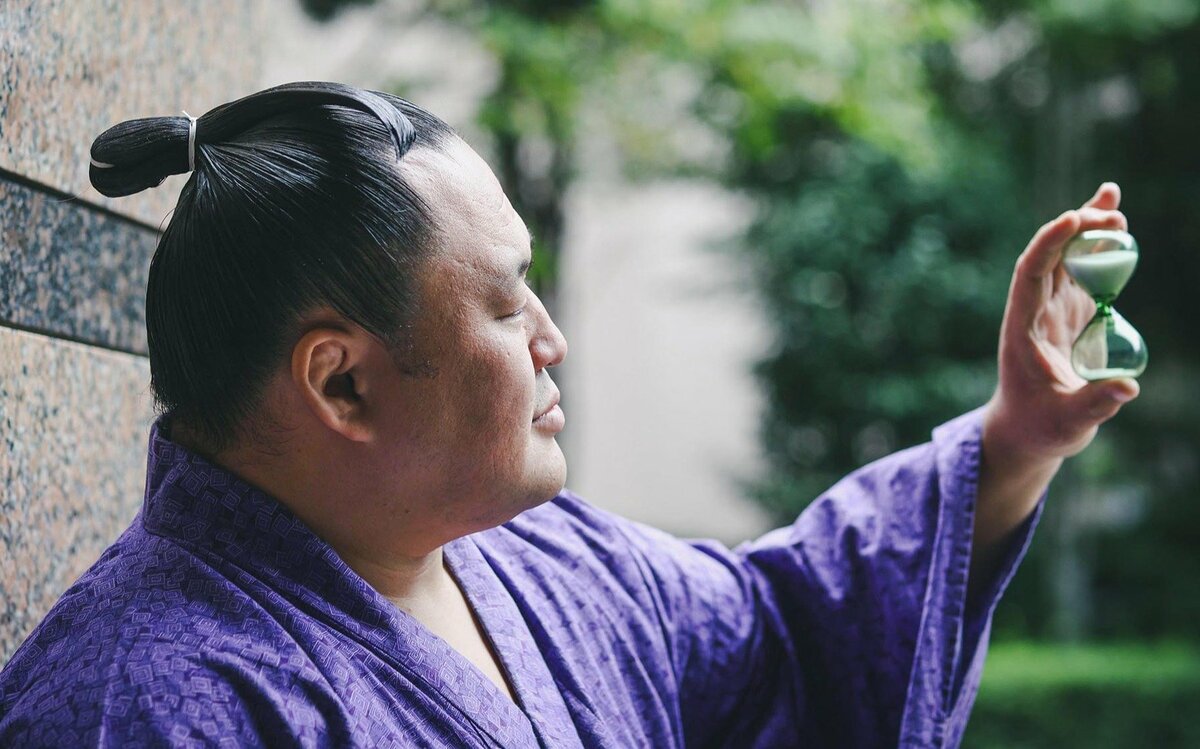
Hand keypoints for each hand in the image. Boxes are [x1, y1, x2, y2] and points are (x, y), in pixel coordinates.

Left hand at [984, 182, 1139, 467]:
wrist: (1026, 431)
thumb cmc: (1041, 429)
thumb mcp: (1068, 423)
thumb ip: (1094, 404)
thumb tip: (1127, 386)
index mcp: (1022, 330)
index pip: (1029, 276)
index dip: (1048, 245)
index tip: (1071, 219)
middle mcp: (1033, 312)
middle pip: (1048, 258)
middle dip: (1074, 228)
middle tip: (1111, 212)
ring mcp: (1051, 310)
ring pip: (1065, 258)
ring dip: (1085, 228)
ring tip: (1111, 196)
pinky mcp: (1070, 313)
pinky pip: (1083, 273)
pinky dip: (1098, 248)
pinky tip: (1117, 225)